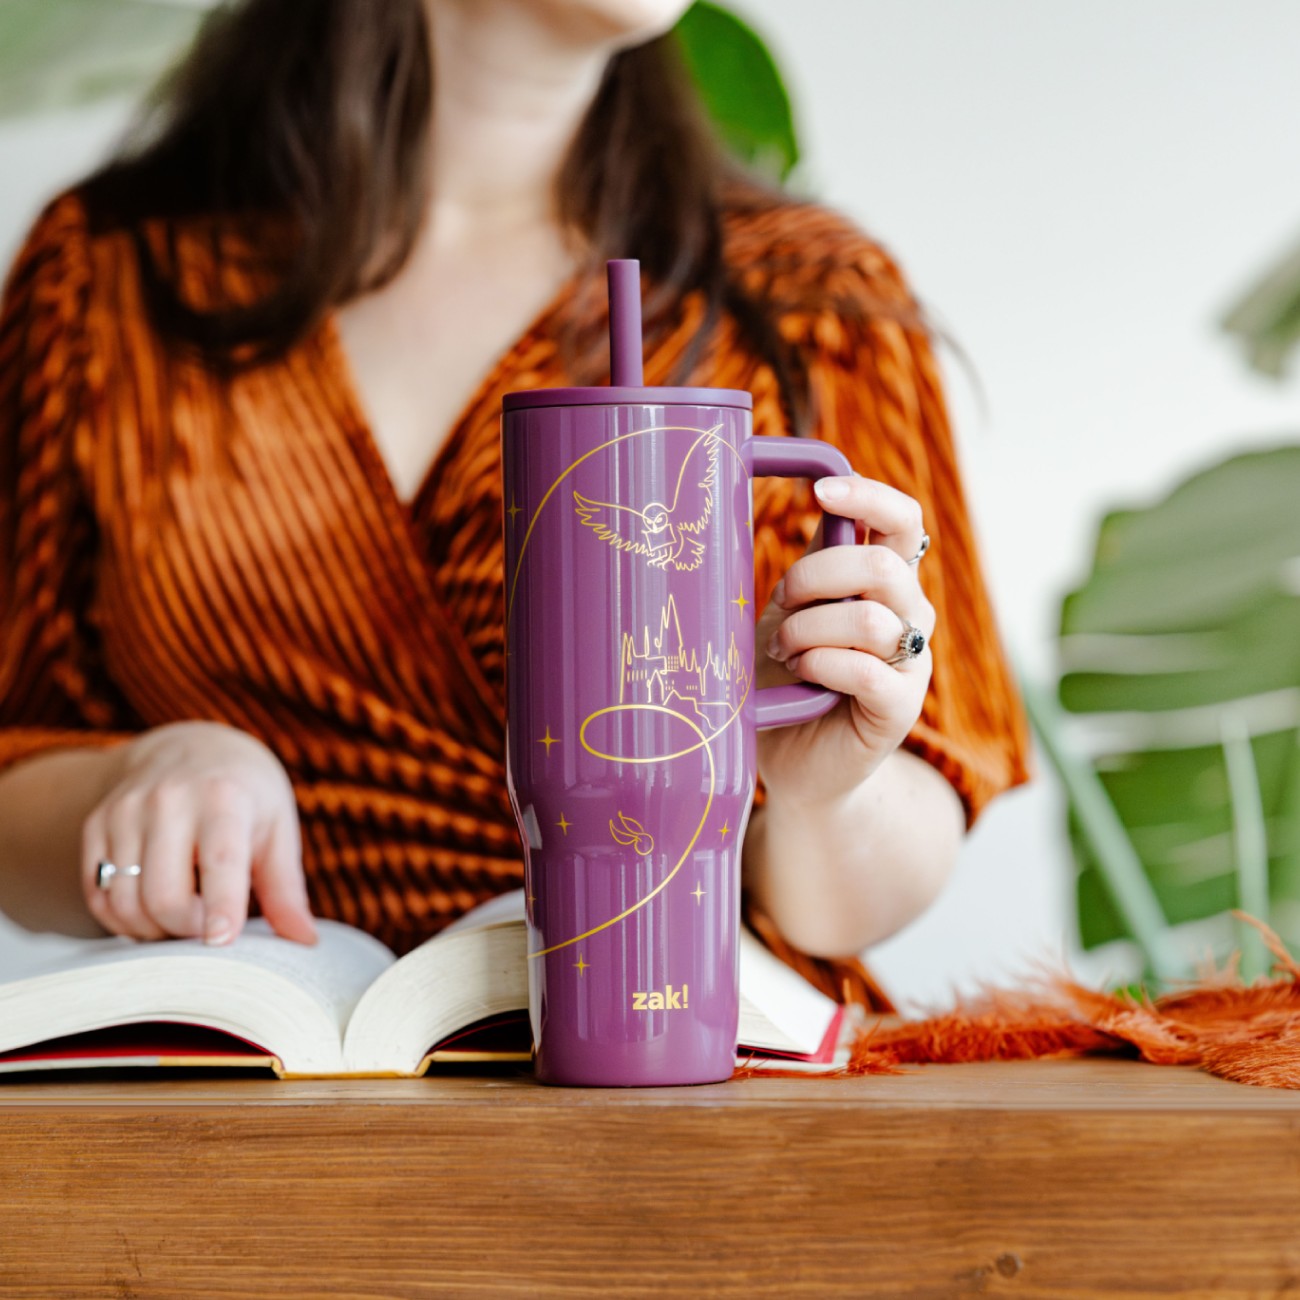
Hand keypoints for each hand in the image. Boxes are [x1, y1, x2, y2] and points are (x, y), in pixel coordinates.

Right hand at [80, 722, 316, 946]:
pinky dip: (123, 920)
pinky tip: (150, 911)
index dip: (220, 905)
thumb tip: (305, 942)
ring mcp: (125, 811)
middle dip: (187, 930)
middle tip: (208, 927)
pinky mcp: (96, 824)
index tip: (222, 939)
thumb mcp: (277, 830)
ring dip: (153, 930)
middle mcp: (169, 800)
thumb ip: (286, 889)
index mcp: (224, 798)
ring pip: (126, 902)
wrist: (190, 748)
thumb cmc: (246, 797)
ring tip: (182, 917)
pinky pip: (98, 895)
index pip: (220, 861)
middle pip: (164, 896)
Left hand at [754, 474, 934, 809]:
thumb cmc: (787, 681)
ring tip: (783, 651)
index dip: (868, 495)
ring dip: (808, 630)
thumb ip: (806, 568)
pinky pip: (866, 669)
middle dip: (815, 576)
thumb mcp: (787, 614)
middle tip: (780, 604)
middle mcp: (908, 614)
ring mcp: (911, 661)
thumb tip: (794, 501)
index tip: (820, 491)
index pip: (902, 520)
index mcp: (885, 581)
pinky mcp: (900, 706)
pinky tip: (801, 674)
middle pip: (881, 563)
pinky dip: (821, 664)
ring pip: (869, 616)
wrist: (795, 763)